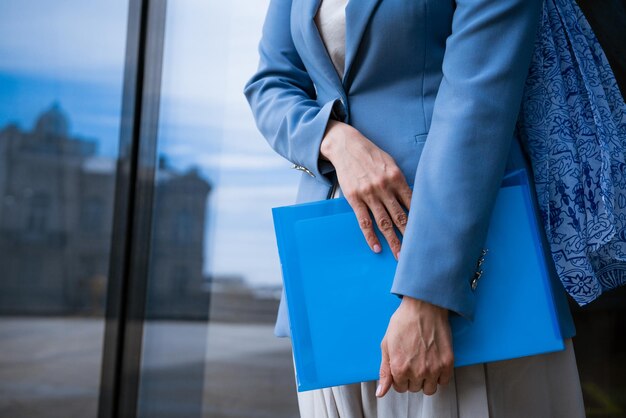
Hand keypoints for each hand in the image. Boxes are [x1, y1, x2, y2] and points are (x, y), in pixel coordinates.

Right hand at [320, 120, 411, 259]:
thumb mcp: (390, 163)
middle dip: (409, 235)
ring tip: (399, 255)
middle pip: (400, 216)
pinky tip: (376, 247)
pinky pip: (364, 221)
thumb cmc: (370, 155)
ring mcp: (369, 194)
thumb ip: (399, 181)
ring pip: (383, 222)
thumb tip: (410, 199)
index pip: (412, 203)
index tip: (427, 232)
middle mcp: (384, 187)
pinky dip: (370, 236)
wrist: (346, 146)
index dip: (420, 219)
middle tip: (417, 251)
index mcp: (396, 177)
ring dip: (392, 240)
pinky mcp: (354, 199)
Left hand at [376, 297, 453, 396]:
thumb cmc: (403, 322)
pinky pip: (444, 382)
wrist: (424, 307)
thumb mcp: (386, 345)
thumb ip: (384, 371)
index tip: (403, 365)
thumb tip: (380, 393)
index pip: (399, 388)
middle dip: (412, 378)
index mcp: (399, 368)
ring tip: (423, 364)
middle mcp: (417, 372)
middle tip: (413, 361)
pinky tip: (434, 364)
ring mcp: (434, 368)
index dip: (399, 376)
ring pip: (429, 389)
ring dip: (426, 380)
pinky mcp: (447, 363)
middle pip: (414, 388)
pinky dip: (439, 376)